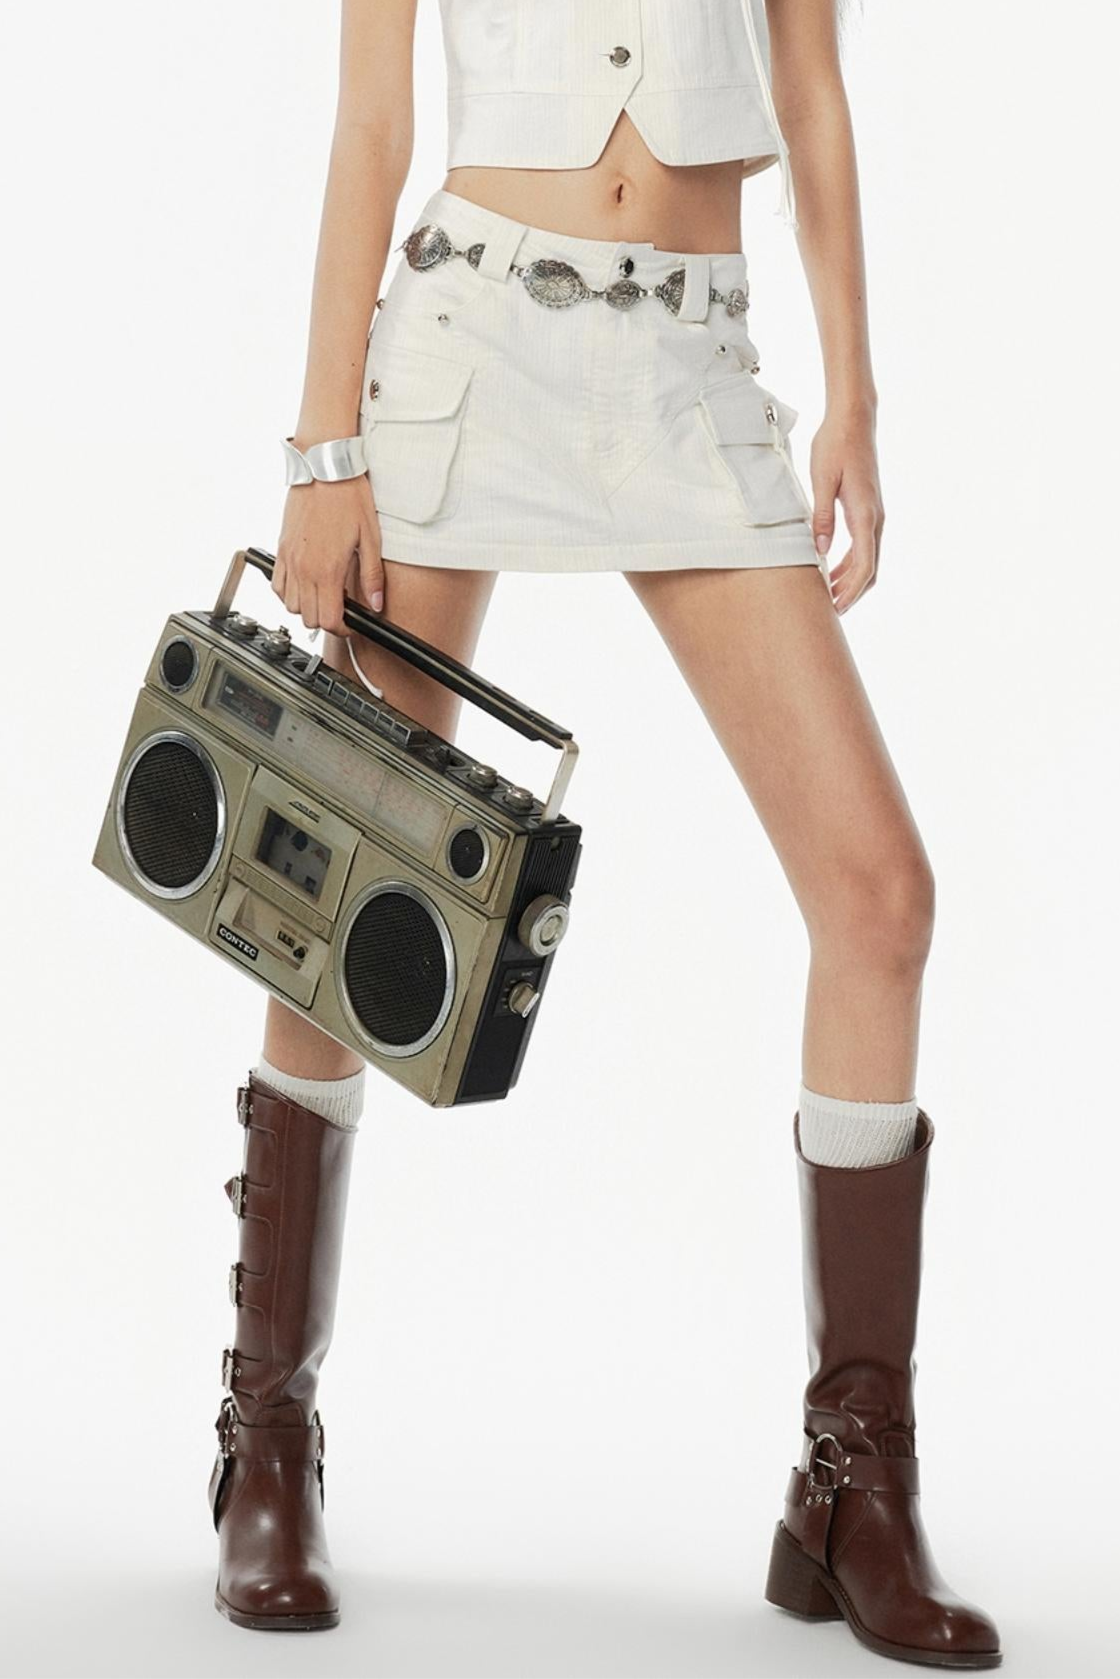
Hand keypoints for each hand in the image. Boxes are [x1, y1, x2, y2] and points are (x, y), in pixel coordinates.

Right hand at [272, 473, 383, 635]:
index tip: (352, 622)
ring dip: (307, 608)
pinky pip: (277, 585)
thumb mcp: (370, 538)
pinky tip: (304, 586)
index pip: (330, 620)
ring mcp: (289, 559)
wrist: (323, 468)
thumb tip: (377, 603)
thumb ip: (372, 575)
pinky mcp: (281, 549)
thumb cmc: (347, 496)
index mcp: (328, 569)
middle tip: (341, 609)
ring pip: (290, 606)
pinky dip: (288, 593)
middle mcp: (304, 568)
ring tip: (324, 597)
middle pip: (309, 618)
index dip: (343, 629)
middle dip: (327, 620)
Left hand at [809, 401, 884, 613]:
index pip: (864, 564)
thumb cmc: (835, 445)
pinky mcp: (868, 510)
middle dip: (851, 593)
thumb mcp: (821, 480)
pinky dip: (849, 563)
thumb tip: (819, 552)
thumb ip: (821, 517)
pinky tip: (829, 569)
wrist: (854, 420)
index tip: (837, 608)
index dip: (852, 590)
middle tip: (829, 612)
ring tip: (827, 596)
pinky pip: (863, 545)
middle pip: (869, 568)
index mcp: (865, 513)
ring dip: (849, 580)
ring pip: (867, 559)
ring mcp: (874, 514)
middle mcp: (875, 517)